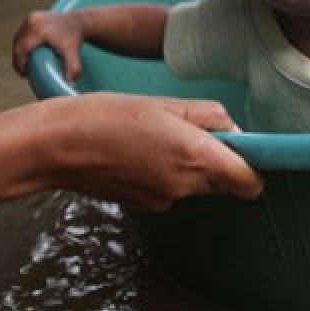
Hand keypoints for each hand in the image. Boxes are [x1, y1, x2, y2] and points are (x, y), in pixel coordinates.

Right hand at [13, 11, 85, 79]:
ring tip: (24, 65)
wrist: (78, 22)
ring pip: (17, 39)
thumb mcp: (73, 53)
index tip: (25, 75)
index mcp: (38, 29)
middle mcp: (32, 21)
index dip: (20, 63)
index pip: (22, 49)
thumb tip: (70, 85)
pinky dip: (21, 44)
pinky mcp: (31, 17)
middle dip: (18, 60)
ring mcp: (30, 17)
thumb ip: (73, 68)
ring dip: (18, 52)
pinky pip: (21, 34)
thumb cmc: (74, 39)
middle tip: (24, 72)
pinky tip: (25, 54)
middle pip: (18, 45)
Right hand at [35, 93, 262, 210]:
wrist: (56, 146)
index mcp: (195, 158)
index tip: (245, 148)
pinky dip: (164, 172)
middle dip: (218, 160)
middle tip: (191, 129)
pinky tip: (138, 151)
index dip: (253, 166)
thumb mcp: (165, 104)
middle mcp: (184, 187)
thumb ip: (208, 116)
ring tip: (155, 135)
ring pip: (195, 184)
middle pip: (224, 182)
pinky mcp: (144, 206)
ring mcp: (163, 200)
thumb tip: (233, 129)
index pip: (250, 182)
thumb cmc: (107, 116)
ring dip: (188, 164)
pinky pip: (170, 188)